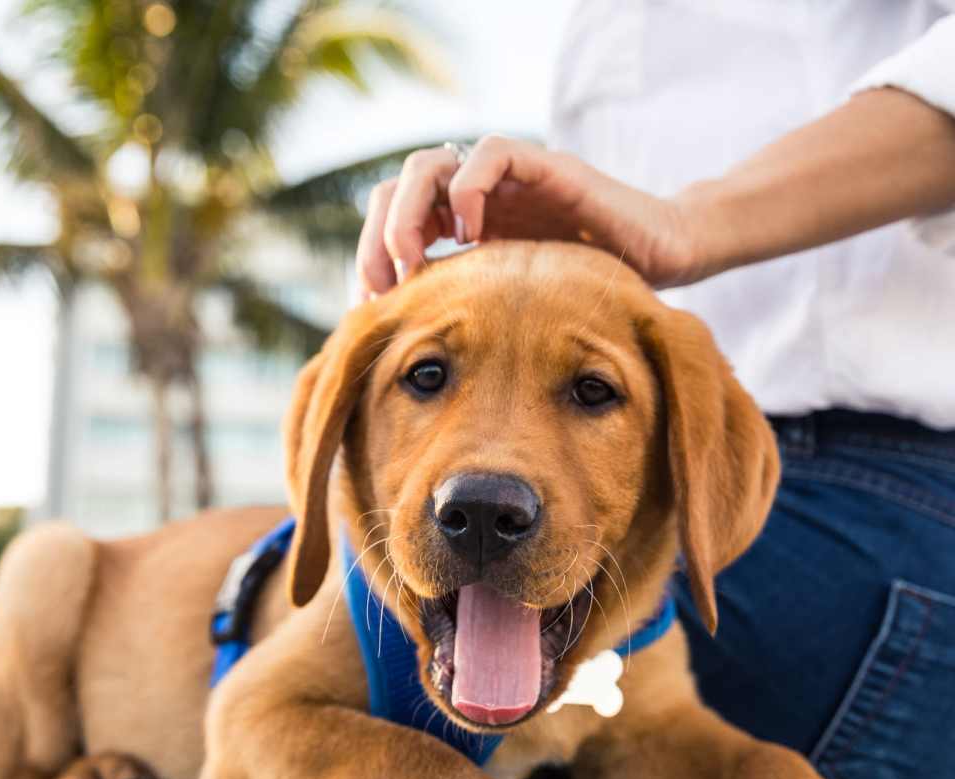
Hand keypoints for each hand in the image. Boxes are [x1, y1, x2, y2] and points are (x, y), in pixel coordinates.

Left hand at [356, 135, 702, 298]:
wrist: (661, 258)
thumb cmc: (592, 293)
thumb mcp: (516, 313)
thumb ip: (473, 321)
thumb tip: (416, 370)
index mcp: (465, 231)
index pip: (393, 222)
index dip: (370, 255)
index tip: (371, 304)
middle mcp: (479, 201)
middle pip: (398, 189)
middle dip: (377, 236)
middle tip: (381, 285)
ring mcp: (509, 182)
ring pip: (432, 165)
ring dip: (409, 212)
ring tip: (413, 260)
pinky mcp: (546, 168)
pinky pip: (491, 154)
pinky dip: (468, 190)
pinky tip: (470, 238)